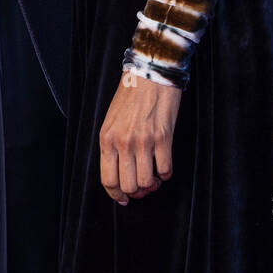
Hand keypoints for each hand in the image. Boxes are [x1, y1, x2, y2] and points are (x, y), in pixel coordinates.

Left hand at [99, 71, 181, 204]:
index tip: (123, 199)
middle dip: (136, 192)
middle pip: (128, 186)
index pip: (108, 179)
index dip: (116, 195)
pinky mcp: (163, 138)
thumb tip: (120, 173)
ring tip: (154, 176)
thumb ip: (112, 146)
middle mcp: (123, 142)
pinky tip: (164, 165)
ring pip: (147, 182)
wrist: (150, 73)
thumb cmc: (130, 95)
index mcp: (107, 138)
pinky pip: (166, 170)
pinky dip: (166, 173)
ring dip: (152, 184)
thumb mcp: (111, 120)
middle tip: (142, 186)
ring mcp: (144, 141)